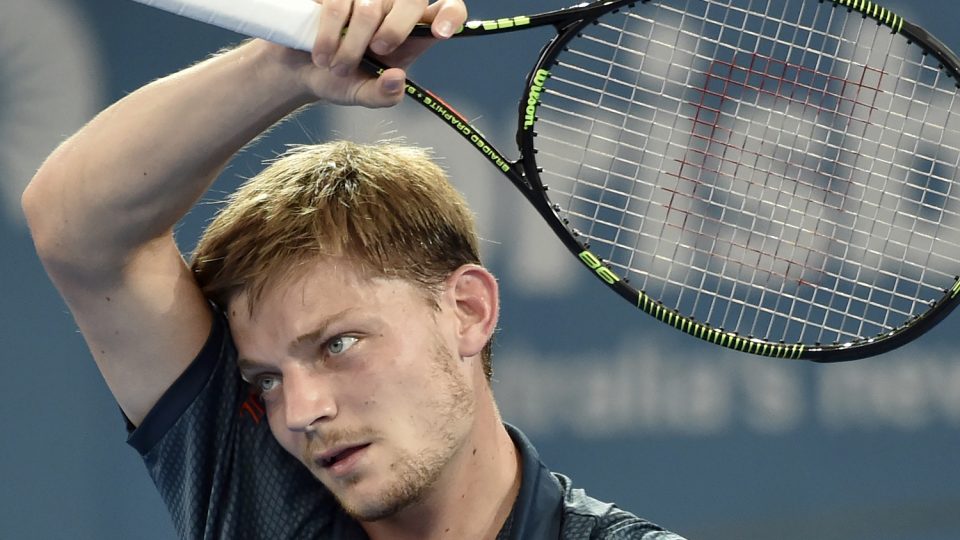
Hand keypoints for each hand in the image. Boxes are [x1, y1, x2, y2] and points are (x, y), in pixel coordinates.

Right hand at [263, 0, 466, 107]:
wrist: (297, 68)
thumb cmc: (338, 80)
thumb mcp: (363, 95)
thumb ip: (384, 95)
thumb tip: (397, 79)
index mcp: (413, 31)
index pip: (448, 9)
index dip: (450, 14)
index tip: (441, 32)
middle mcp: (393, 6)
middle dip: (396, 29)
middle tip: (377, 52)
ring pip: (371, 7)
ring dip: (351, 44)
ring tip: (335, 66)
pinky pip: (338, 3)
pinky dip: (329, 34)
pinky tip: (321, 53)